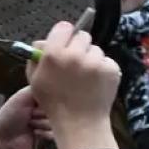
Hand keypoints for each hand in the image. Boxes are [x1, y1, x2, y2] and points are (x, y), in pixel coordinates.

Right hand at [26, 22, 120, 148]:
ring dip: (91, 58)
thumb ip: (36, 57)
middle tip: (75, 62)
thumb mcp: (36, 80)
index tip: (63, 42)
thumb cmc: (54, 102)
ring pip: (96, 49)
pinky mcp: (111, 68)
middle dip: (79, 46)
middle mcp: (76, 54)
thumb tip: (43, 41)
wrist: (79, 122)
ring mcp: (96, 61)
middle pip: (82, 36)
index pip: (64, 27)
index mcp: (54, 54)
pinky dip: (103, 68)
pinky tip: (95, 82)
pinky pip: (107, 60)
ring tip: (85, 77)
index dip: (63, 34)